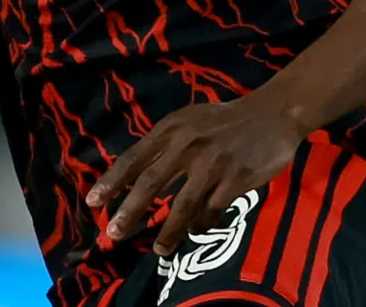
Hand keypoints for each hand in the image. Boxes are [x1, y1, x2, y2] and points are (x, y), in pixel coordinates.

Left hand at [87, 93, 308, 257]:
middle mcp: (187, 145)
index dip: (112, 182)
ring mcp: (212, 163)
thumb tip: (137, 173)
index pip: (133, 158)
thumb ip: (164, 143)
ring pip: (182, 204)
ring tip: (159, 250)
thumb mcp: (188, 120)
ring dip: (168, 231)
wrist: (272, 114)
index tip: (93, 203)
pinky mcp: (235, 178)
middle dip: (130, 211)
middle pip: (150, 183)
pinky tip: (196, 232)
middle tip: (114, 233)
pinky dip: (201, 225)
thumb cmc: (225, 120)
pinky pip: (212, 210)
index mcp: (172, 129)